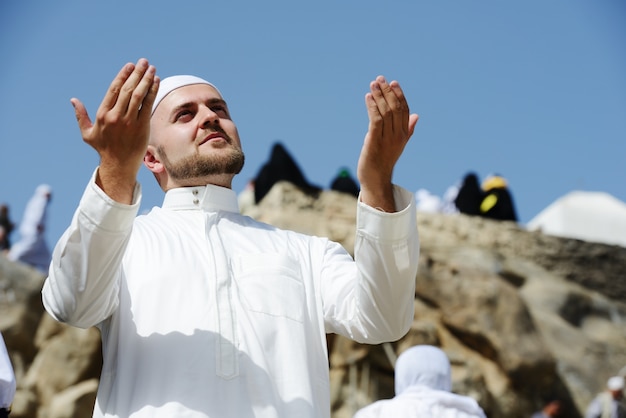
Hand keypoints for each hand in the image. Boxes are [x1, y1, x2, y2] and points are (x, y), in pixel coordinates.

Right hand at [71, 58, 158, 202]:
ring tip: (152, 69)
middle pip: (127, 89)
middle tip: (144, 62)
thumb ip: (81, 116)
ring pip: (138, 95)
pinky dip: (153, 92)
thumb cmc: (103, 149)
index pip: (114, 89)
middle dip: (137, 73)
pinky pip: (148, 105)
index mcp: (103, 114)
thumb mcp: (88, 133)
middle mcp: (115, 116)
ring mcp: (129, 121)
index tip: (130, 66)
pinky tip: (157, 82)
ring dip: (146, 80)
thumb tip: (73, 100)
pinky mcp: (141, 127)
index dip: (123, 75)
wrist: (118, 166)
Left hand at [357, 76, 418, 211]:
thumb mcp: (398, 144)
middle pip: (395, 108)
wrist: (376, 179)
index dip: (399, 95)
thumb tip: (417, 116)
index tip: (393, 82)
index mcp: (404, 135)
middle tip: (380, 79)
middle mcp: (398, 135)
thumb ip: (408, 129)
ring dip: (379, 96)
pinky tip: (368, 97)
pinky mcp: (375, 141)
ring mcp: (387, 139)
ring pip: (385, 112)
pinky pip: (375, 120)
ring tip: (373, 84)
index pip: (405, 110)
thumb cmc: (384, 160)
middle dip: (388, 92)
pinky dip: (372, 106)